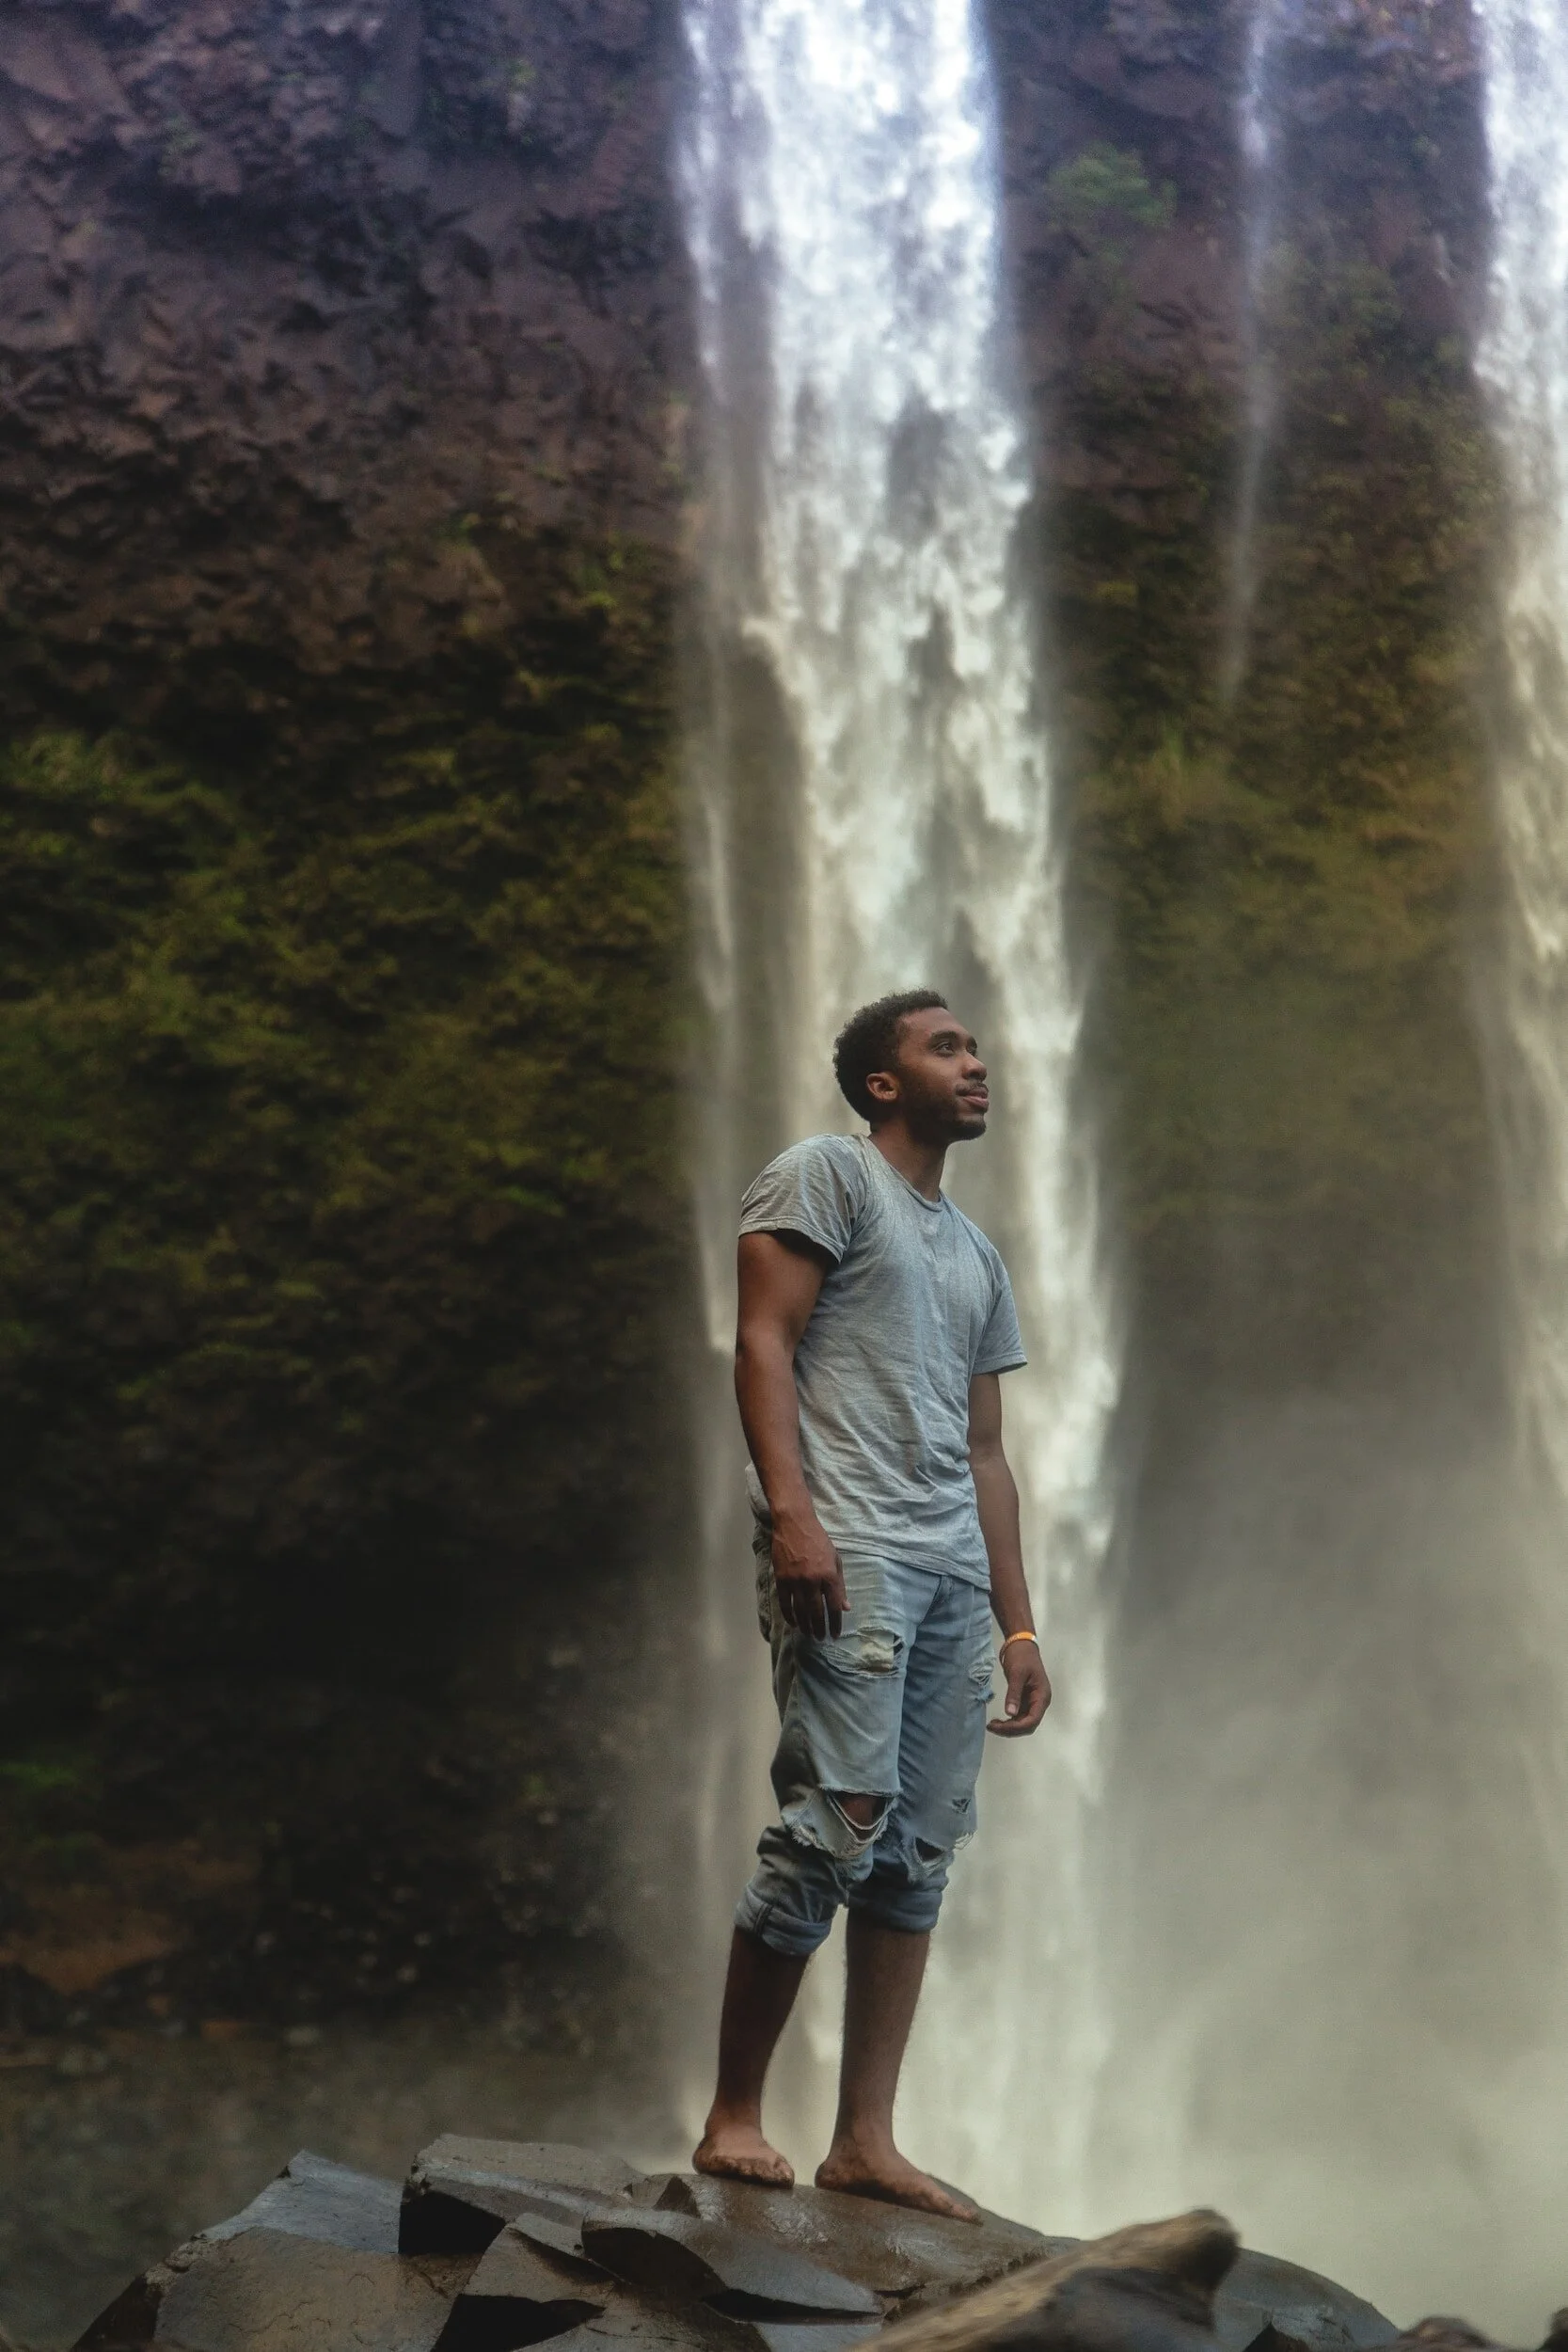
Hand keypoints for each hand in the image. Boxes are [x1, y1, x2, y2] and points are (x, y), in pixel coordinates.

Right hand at [771, 1510, 846, 1639]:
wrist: (794, 1524)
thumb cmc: (819, 1541)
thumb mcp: (835, 1560)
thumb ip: (840, 1585)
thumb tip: (845, 1607)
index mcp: (829, 1575)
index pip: (834, 1606)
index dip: (835, 1623)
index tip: (835, 1634)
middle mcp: (813, 1580)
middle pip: (817, 1612)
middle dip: (820, 1628)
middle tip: (821, 1639)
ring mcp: (795, 1580)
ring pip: (800, 1611)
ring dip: (805, 1625)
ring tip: (809, 1635)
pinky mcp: (781, 1579)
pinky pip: (785, 1603)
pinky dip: (789, 1616)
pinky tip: (794, 1623)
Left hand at [987, 1638, 1050, 1735]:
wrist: (1021, 1643)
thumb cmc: (1022, 1656)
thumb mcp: (1017, 1674)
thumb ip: (1014, 1694)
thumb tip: (1010, 1713)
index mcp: (1042, 1696)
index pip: (1032, 1720)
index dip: (1017, 1726)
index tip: (1000, 1726)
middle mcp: (1039, 1702)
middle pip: (1028, 1724)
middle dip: (1011, 1729)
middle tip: (992, 1727)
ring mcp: (1032, 1701)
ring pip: (1022, 1722)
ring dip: (1009, 1727)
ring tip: (992, 1725)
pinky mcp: (1024, 1699)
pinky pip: (1018, 1715)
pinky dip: (1008, 1720)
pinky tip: (998, 1720)